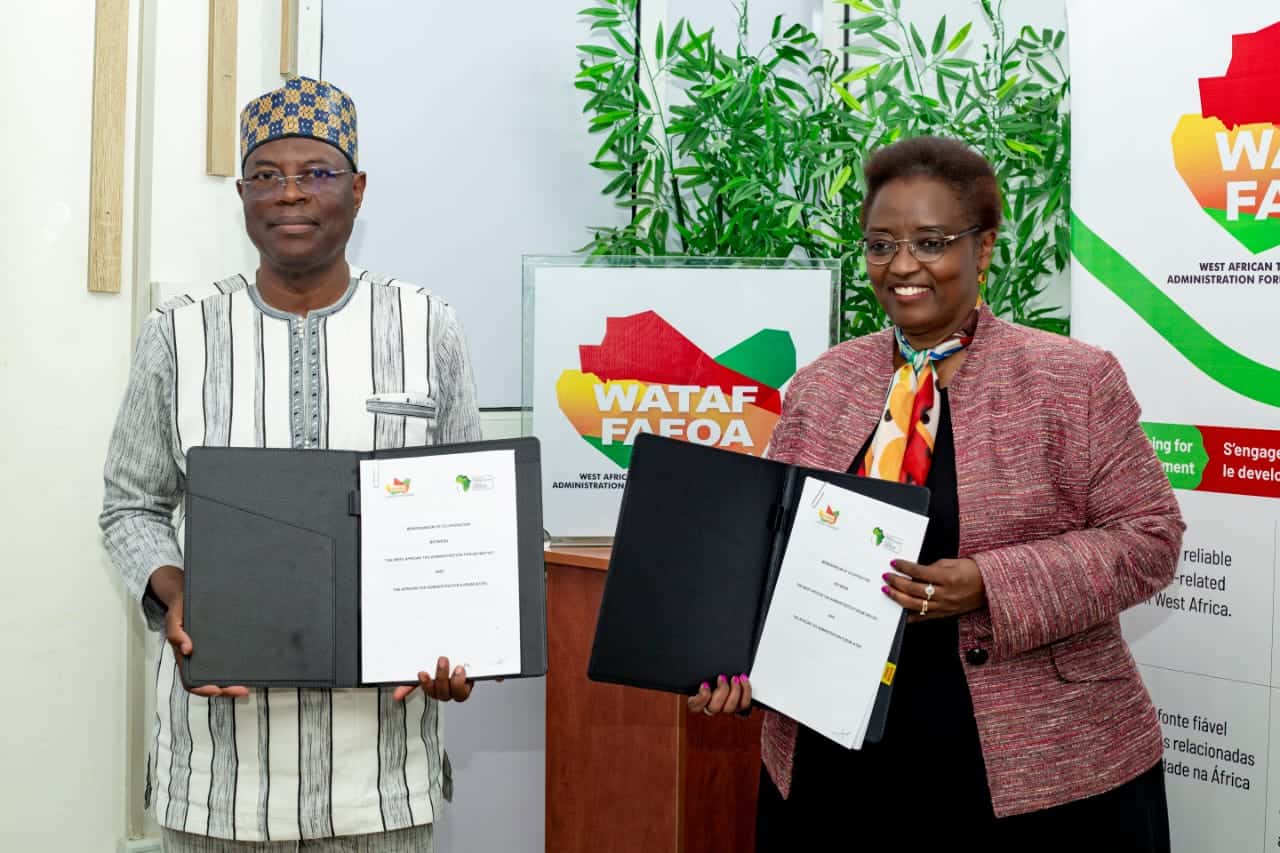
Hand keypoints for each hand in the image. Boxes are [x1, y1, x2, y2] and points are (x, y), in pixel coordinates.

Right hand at [150, 565, 248, 698]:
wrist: (186, 592)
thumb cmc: (180, 606)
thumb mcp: (174, 617)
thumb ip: (175, 633)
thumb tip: (187, 649)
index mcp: (184, 655)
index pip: (191, 681)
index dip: (203, 689)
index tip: (218, 690)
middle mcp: (196, 657)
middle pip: (208, 682)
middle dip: (224, 690)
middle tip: (242, 690)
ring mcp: (207, 652)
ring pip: (218, 674)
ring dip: (231, 683)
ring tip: (247, 684)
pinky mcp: (217, 644)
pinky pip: (225, 660)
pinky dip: (234, 668)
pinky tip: (247, 667)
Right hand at [393, 656, 473, 702]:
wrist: (461, 660)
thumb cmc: (442, 668)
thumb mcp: (426, 671)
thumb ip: (411, 683)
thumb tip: (397, 695)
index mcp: (433, 688)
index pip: (427, 690)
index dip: (425, 684)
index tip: (422, 673)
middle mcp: (445, 692)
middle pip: (441, 692)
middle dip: (441, 677)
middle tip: (442, 660)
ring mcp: (456, 690)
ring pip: (455, 693)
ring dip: (455, 681)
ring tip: (457, 667)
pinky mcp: (468, 686)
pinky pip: (465, 690)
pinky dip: (464, 681)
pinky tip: (462, 672)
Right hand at [686, 673, 750, 715]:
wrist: (719, 677)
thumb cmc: (708, 676)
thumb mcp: (699, 673)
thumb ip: (696, 673)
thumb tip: (692, 661)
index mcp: (697, 701)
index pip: (695, 706)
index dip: (701, 696)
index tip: (705, 683)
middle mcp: (711, 708)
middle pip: (715, 708)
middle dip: (721, 691)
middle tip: (722, 677)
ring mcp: (725, 709)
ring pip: (730, 708)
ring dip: (734, 691)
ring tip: (735, 678)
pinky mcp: (737, 706)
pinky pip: (744, 704)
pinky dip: (745, 691)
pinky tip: (743, 680)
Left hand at [882, 557, 985, 620]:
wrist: (989, 586)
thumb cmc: (972, 572)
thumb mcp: (951, 563)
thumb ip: (931, 568)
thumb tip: (912, 571)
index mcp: (947, 577)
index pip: (919, 572)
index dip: (904, 567)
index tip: (894, 563)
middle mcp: (945, 593)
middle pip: (914, 589)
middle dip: (897, 583)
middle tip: (886, 577)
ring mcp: (944, 606)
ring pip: (915, 604)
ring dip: (898, 597)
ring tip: (888, 591)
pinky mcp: (944, 614)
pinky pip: (923, 617)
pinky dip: (909, 615)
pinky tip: (899, 611)